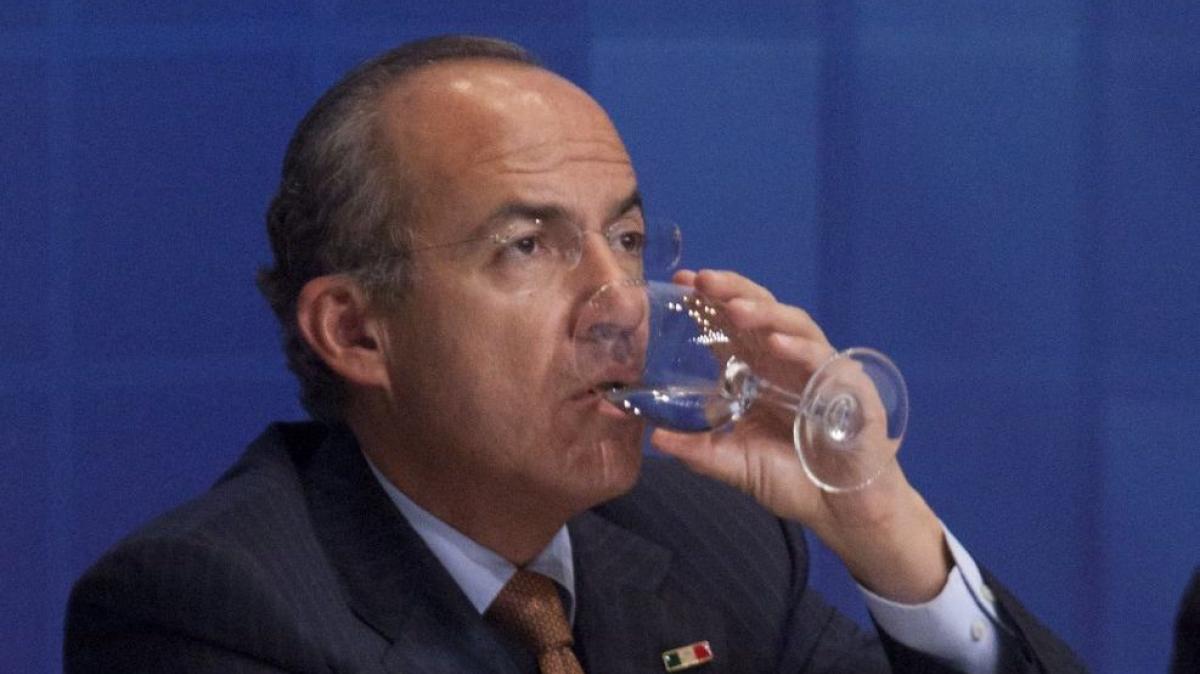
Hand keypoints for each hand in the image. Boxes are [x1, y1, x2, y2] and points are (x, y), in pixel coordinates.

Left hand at [651, 269, 950, 602]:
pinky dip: (800, 349)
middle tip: (703, 280)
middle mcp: (787, 363)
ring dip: (765, 313)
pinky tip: (777, 344)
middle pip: (761, 313)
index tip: (680, 283)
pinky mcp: (849, 389)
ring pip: (794, 325)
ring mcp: (819, 371)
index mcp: (758, 373)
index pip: (731, 328)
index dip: (709, 303)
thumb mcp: (735, 463)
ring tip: (736, 308)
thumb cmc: (795, 479)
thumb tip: (654, 437)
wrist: (844, 512)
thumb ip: (699, 449)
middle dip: (733, 292)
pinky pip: (824, 361)